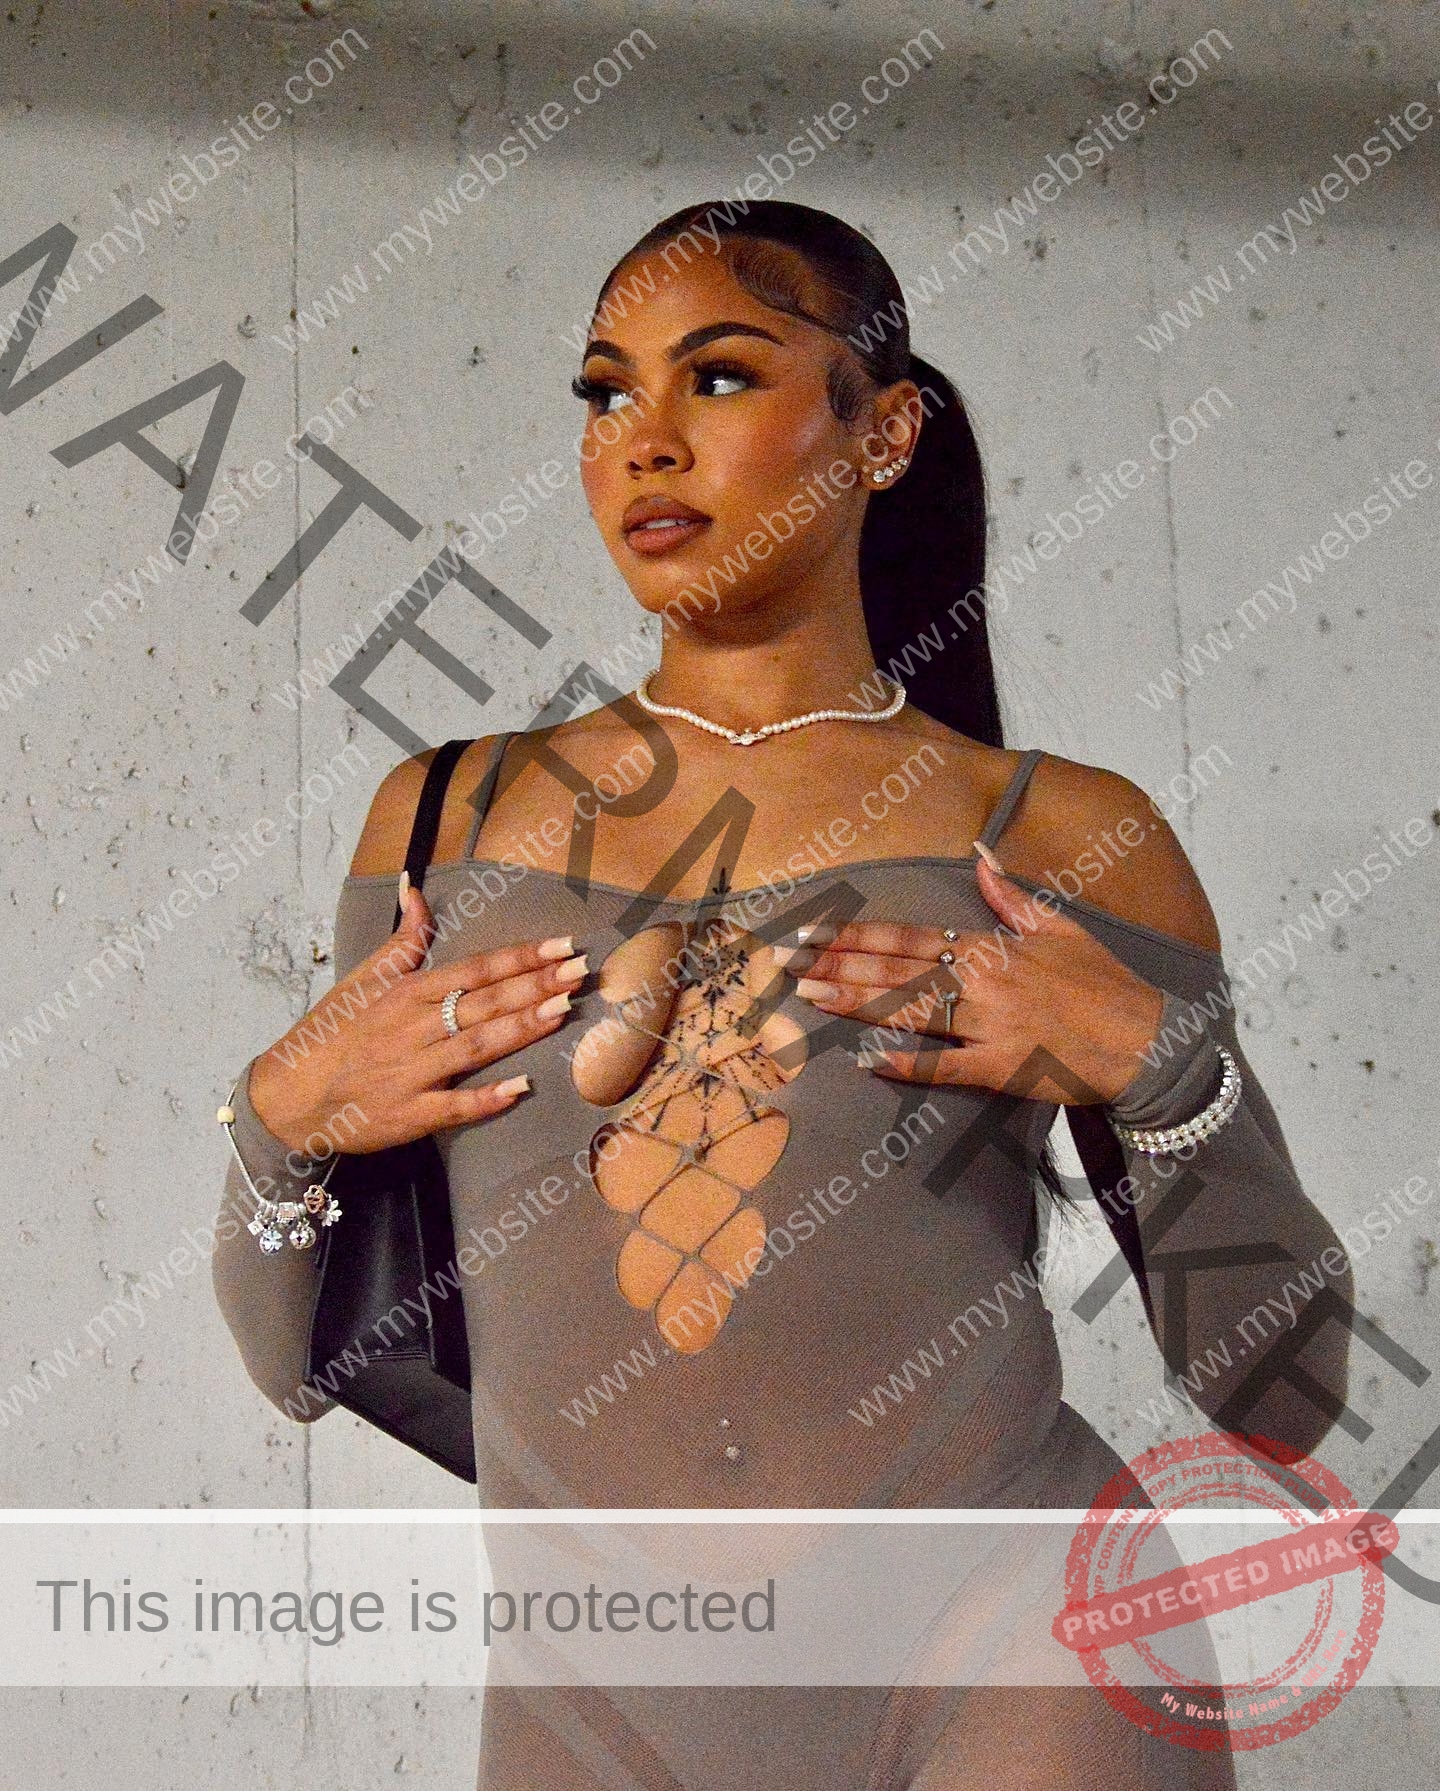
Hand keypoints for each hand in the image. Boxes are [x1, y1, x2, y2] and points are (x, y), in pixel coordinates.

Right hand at [247, 877, 587, 1154]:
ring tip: (564, 1011)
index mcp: (405, 993)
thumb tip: (415, 888)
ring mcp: (412, 1073)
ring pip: (476, 1046)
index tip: (562, 944)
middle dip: (536, 985)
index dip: (521, 957)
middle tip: (582, 971)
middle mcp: (412, 1029)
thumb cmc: (331, 1035)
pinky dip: (487, 1099)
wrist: (288, 1097)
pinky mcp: (409, 1114)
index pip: (474, 969)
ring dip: (522, 1028)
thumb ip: (402, 939)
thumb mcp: (362, 979)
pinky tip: (522, 1088)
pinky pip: (453, 1106)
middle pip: (484, 1002)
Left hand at [775, 852, 1163, 1105]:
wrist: (1148, 1040)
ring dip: (856, 1004)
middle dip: (835, 964)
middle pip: (895, 970)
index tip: (811, 931)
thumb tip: (981, 854)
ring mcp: (991, 1026)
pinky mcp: (1003, 1069)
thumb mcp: (1061, 928)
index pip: (907, 937)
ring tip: (808, 997)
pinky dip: (909, 1068)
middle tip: (784, 962)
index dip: (854, 934)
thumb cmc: (1105, 986)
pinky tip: (868, 1065)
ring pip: (910, 1012)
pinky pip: (947, 1068)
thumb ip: (1011, 896)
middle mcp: (984, 982)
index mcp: (991, 947)